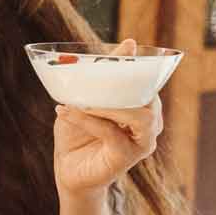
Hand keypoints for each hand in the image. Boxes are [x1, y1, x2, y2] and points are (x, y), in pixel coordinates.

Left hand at [53, 44, 162, 195]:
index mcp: (143, 108)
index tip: (129, 46)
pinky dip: (88, 119)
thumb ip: (102, 75)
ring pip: (140, 117)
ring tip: (81, 100)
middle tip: (97, 76)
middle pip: (150, 99)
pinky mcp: (125, 158)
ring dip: (109, 105)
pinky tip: (65, 112)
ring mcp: (141, 144)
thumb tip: (125, 44)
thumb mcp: (85, 99)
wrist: (68, 171)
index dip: (141, 65)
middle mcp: (149, 126)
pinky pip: (111, 133)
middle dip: (126, 85)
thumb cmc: (78, 133)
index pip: (149, 83)